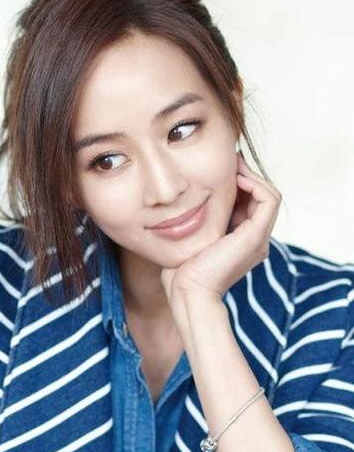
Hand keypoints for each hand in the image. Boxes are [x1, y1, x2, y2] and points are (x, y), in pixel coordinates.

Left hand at [160, 152, 281, 301]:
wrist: (188, 292)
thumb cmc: (182, 270)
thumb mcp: (191, 238)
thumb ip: (197, 222)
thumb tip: (184, 200)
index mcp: (241, 240)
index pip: (249, 202)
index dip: (238, 182)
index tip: (220, 167)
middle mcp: (255, 239)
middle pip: (260, 196)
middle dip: (245, 175)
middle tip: (228, 159)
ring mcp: (259, 239)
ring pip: (268, 194)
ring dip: (251, 175)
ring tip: (231, 166)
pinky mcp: (256, 236)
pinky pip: (269, 199)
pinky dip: (255, 183)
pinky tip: (234, 178)